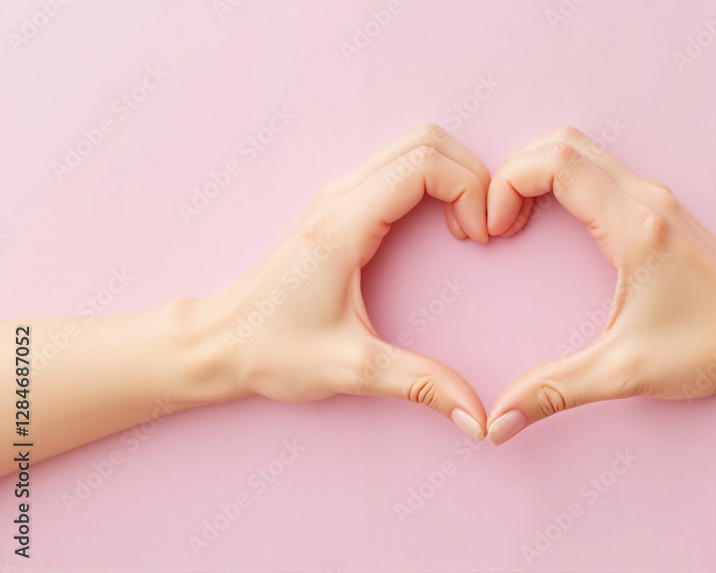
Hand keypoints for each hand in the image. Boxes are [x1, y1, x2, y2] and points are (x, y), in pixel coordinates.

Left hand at [186, 124, 490, 440]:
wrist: (217, 343)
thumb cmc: (271, 352)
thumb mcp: (351, 370)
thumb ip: (419, 384)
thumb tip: (476, 416)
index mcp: (343, 225)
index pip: (423, 163)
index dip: (469, 188)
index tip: (481, 237)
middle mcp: (340, 198)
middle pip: (425, 141)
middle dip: (471, 174)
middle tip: (484, 228)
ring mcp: (337, 197)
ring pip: (412, 147)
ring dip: (453, 174)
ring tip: (468, 228)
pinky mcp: (338, 207)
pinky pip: (398, 167)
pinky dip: (434, 181)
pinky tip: (443, 227)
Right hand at [484, 126, 715, 444]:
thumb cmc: (711, 350)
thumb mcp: (624, 372)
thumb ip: (555, 392)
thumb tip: (498, 423)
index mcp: (635, 227)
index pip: (556, 163)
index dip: (508, 183)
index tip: (494, 231)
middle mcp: (646, 200)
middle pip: (563, 142)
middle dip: (515, 170)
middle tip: (497, 221)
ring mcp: (656, 200)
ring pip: (582, 150)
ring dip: (538, 172)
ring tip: (516, 220)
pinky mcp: (660, 210)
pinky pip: (600, 170)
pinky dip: (562, 180)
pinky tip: (551, 223)